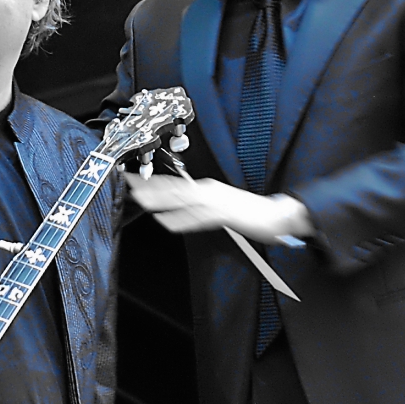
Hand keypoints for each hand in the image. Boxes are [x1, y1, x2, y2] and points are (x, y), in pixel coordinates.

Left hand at [125, 173, 312, 242]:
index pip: (174, 184)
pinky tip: (168, 222)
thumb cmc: (249, 212)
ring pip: (182, 200)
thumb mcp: (221, 205)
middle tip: (129, 184)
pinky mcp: (224, 214)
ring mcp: (216, 202)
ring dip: (161, 200)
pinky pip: (198, 218)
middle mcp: (208, 191)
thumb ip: (200, 206)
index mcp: (207, 188)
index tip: (133, 181)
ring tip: (142, 200)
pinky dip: (182, 220)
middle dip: (149, 187)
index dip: (151, 183)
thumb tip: (178, 212)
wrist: (276, 215)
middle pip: (173, 188)